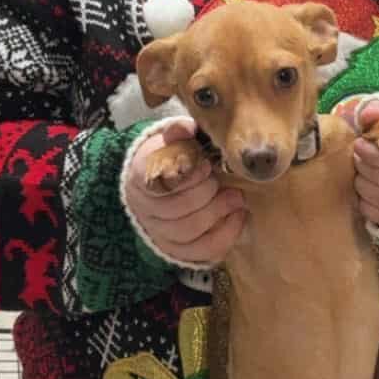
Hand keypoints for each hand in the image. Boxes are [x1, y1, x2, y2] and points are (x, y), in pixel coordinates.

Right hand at [124, 121, 246, 264]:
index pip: (157, 183)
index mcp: (140, 178)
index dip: (186, 176)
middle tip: (222, 179)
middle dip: (206, 193)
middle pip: (175, 208)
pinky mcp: (177, 249)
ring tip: (236, 198)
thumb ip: (178, 132)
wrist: (161, 182)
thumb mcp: (171, 140)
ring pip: (188, 231)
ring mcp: (159, 233)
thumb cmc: (171, 159)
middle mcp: (144, 210)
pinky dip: (224, 236)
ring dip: (217, 213)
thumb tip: (186, 128)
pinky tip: (238, 217)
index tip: (205, 164)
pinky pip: (201, 251)